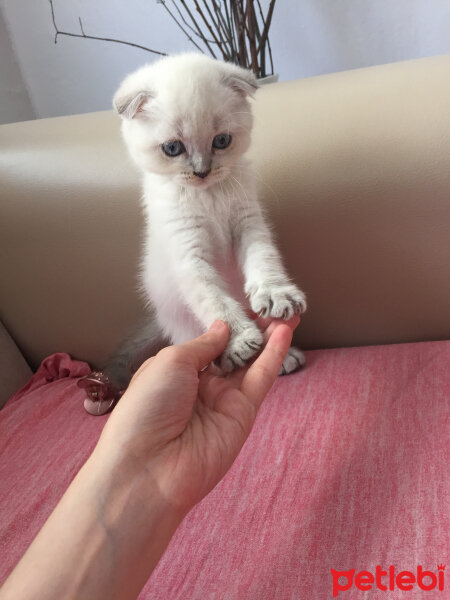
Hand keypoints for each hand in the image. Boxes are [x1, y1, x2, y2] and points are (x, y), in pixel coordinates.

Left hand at [96, 315, 299, 513]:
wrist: (149, 468)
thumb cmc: (147, 408)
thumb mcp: (170, 362)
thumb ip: (204, 344)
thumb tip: (223, 327)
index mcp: (177, 370)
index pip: (209, 342)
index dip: (227, 322)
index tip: (245, 301)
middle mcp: (202, 383)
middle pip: (234, 350)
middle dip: (253, 328)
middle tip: (274, 303)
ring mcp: (224, 399)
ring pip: (252, 362)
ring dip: (269, 337)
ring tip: (287, 310)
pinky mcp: (243, 414)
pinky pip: (260, 380)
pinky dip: (273, 356)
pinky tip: (283, 332)